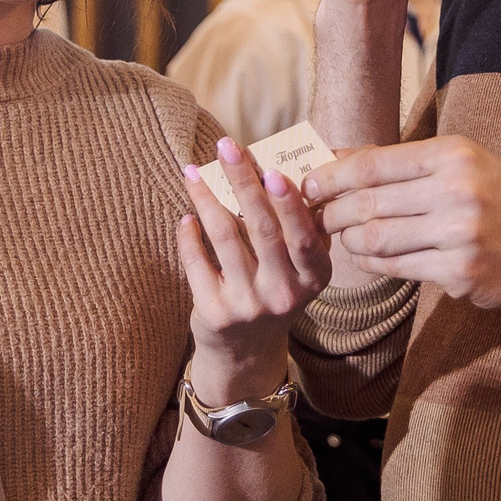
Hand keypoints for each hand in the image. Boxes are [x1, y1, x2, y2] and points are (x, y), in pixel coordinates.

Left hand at [177, 138, 335, 397]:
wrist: (246, 353)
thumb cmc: (274, 291)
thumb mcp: (298, 269)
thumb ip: (297, 228)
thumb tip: (278, 168)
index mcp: (313, 277)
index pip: (302, 236)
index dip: (288, 204)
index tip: (271, 170)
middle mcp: (284, 293)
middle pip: (262, 229)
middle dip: (243, 182)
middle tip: (226, 147)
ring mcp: (249, 305)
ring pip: (225, 238)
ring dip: (206, 199)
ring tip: (192, 172)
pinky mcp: (215, 313)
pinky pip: (197, 262)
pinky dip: (189, 235)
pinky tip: (187, 216)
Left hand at [302, 137, 500, 315]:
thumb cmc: (496, 201)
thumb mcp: (459, 165)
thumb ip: (399, 162)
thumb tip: (334, 157)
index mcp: (453, 154)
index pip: (372, 163)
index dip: (331, 176)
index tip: (308, 184)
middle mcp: (457, 190)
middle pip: (367, 201)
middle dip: (331, 211)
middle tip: (316, 217)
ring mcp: (459, 234)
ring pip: (374, 237)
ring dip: (349, 240)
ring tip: (344, 237)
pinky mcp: (458, 272)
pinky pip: (394, 267)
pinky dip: (372, 264)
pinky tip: (368, 258)